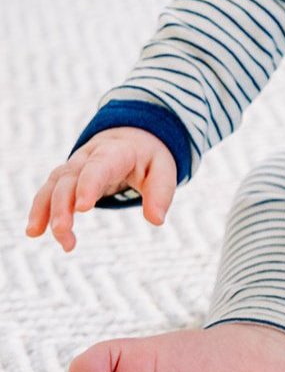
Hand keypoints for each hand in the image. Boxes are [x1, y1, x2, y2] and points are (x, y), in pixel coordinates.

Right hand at [25, 128, 176, 252]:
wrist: (132, 137)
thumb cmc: (149, 158)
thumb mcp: (163, 169)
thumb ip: (161, 193)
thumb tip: (156, 220)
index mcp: (116, 152)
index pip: (99, 166)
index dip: (88, 185)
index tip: (82, 208)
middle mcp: (89, 156)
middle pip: (70, 178)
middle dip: (62, 204)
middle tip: (62, 231)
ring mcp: (74, 165)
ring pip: (54, 184)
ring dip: (45, 209)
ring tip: (37, 234)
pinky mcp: (66, 177)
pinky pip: (48, 190)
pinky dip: (39, 209)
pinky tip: (34, 231)